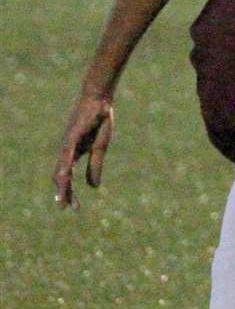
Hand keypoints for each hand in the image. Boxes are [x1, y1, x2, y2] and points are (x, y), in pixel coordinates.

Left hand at [53, 93, 114, 208]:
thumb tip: (93, 187)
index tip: (76, 207)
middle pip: (62, 175)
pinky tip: (65, 177)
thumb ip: (95, 166)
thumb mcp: (100, 148)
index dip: (70, 191)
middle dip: (64, 193)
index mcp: (75, 153)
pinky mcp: (73, 136)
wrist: (99, 100)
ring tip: (62, 199)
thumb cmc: (100, 120)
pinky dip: (65, 167)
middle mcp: (67, 150)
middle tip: (66, 209)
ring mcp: (68, 143)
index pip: (69, 176)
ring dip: (62, 185)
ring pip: (61, 168)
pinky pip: (67, 155)